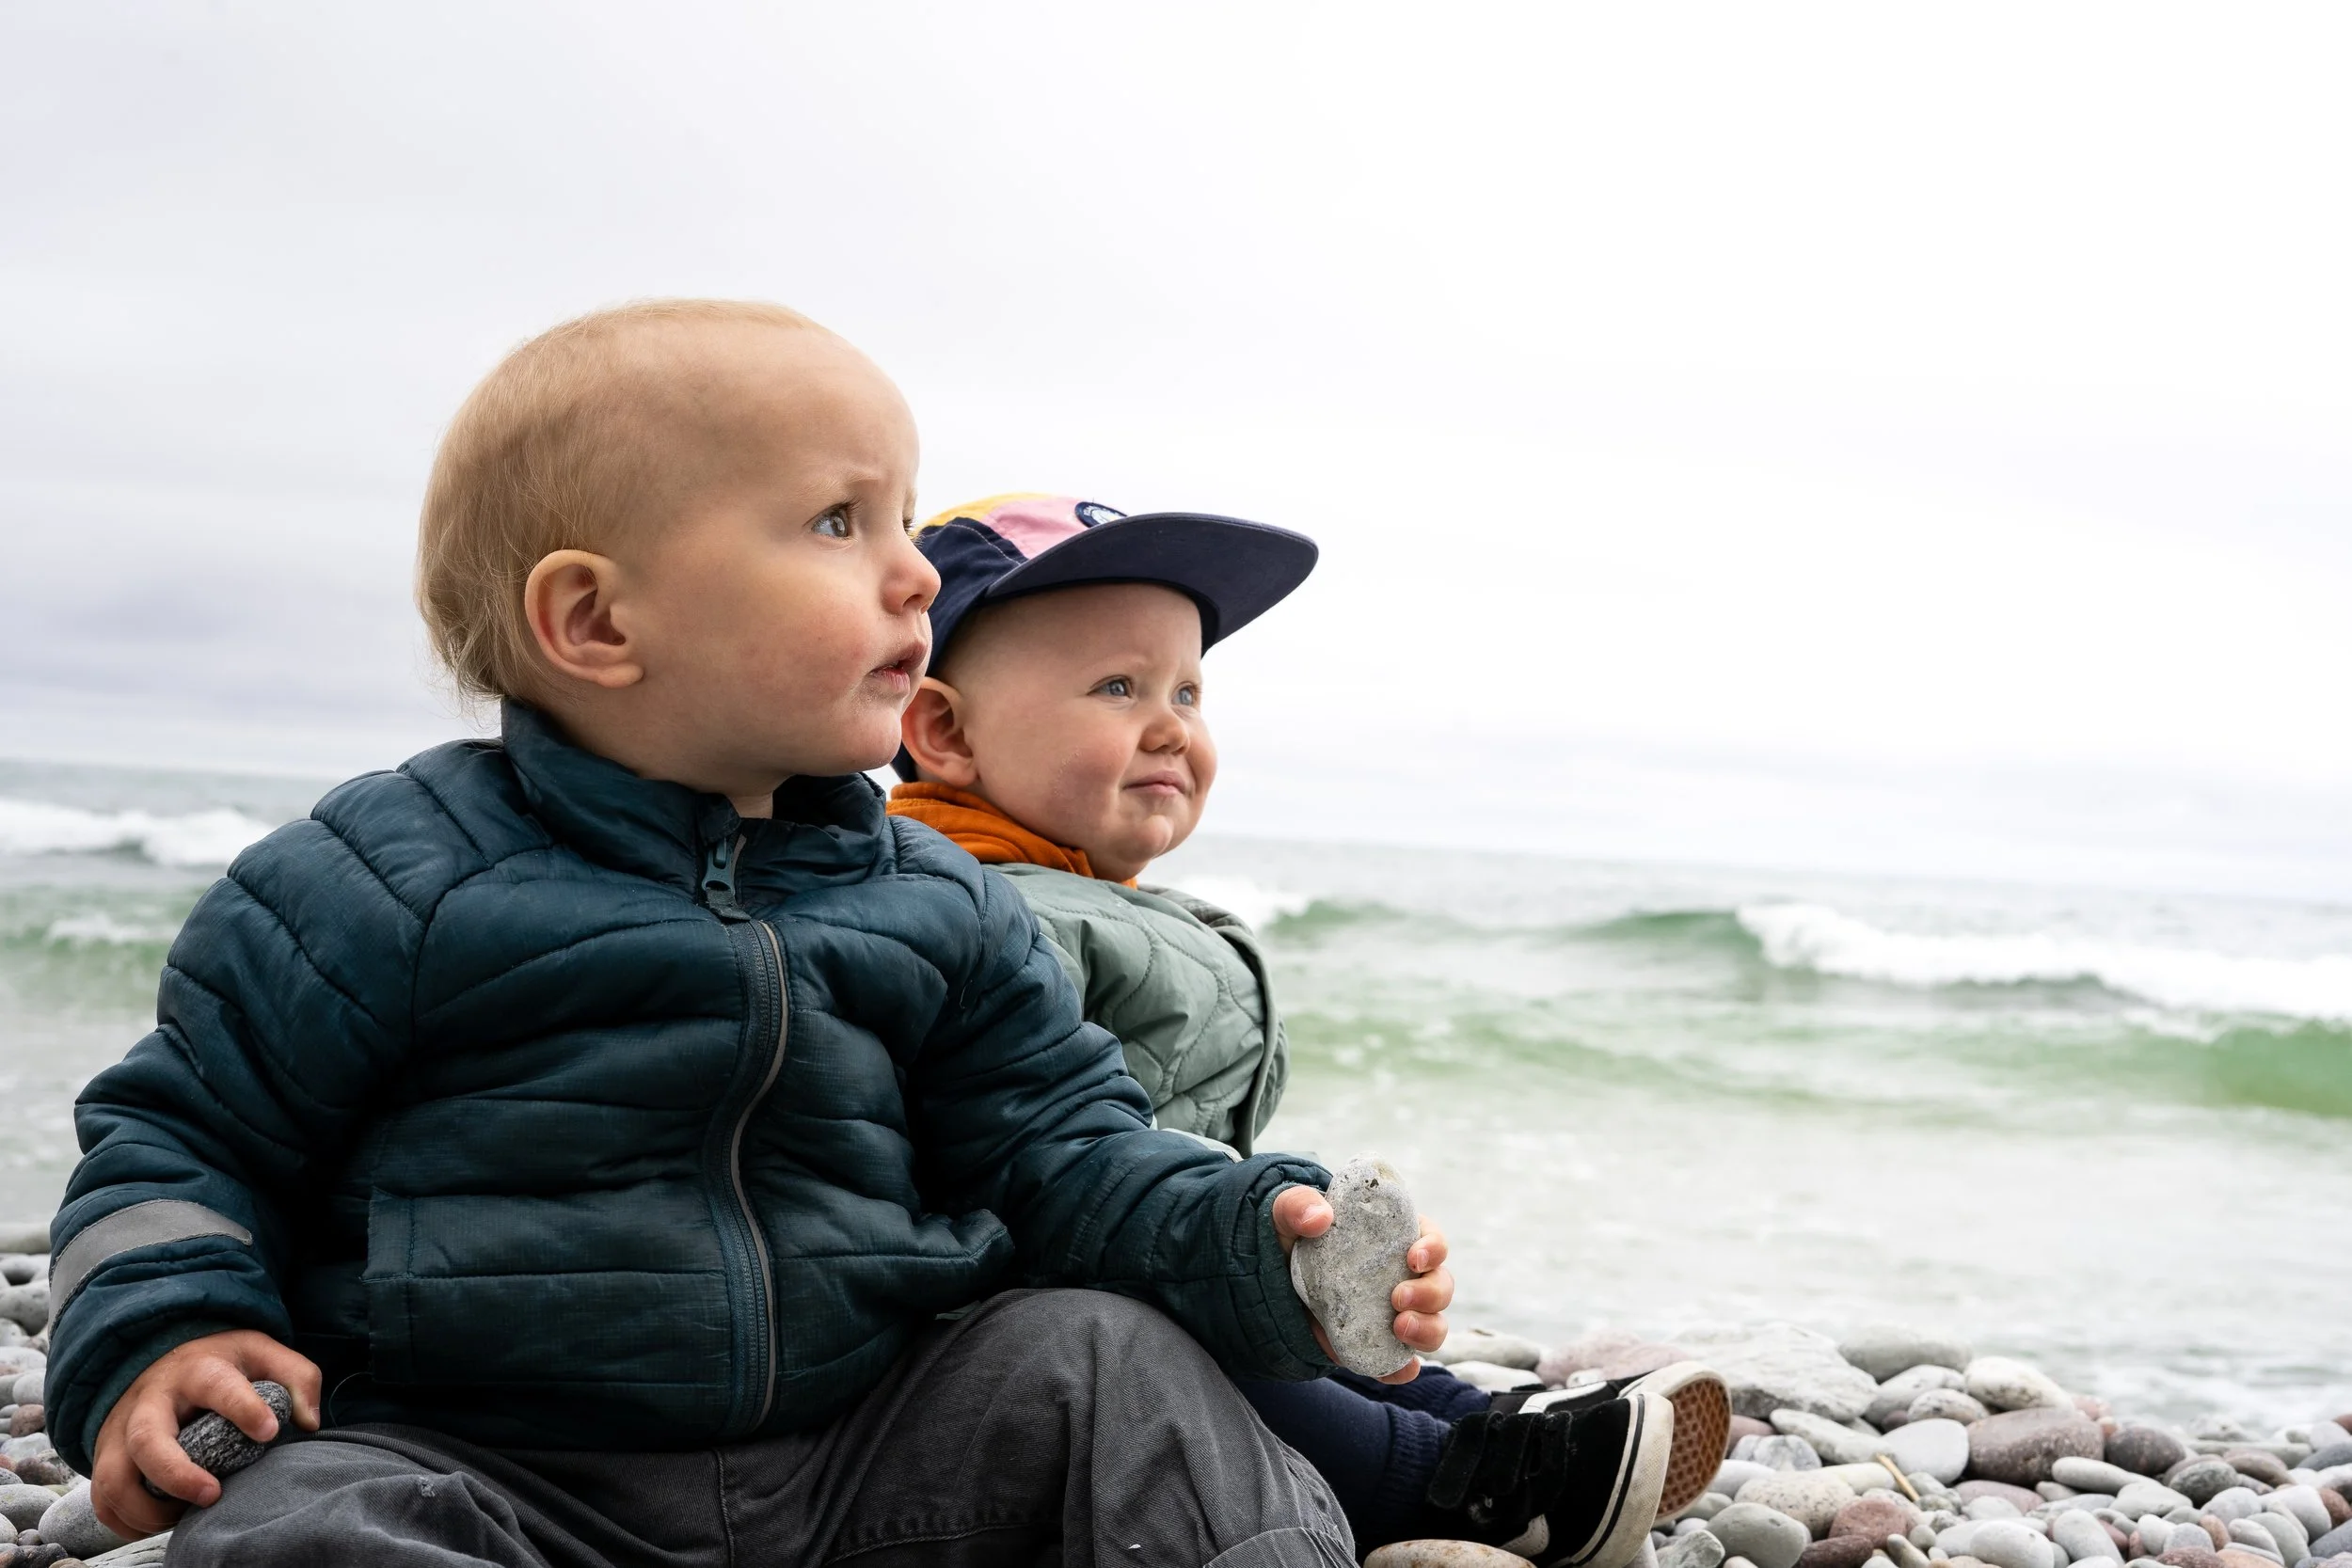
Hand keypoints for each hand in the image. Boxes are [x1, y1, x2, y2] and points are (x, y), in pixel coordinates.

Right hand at [90, 1329, 321, 1539]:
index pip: (217, 1385)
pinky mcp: (106, 1457)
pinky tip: (161, 1523)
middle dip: (176, 1475)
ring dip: (146, 1510)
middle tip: (212, 1495)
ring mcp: (121, 1431)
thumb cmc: (222, 1363)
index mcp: (197, 1370)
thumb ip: (296, 1379)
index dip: (243, 1408)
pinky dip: (125, 1522)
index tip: (270, 1432)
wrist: (163, 1357)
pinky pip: (102, 1500)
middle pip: (147, 1439)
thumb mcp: (264, 1354)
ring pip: (113, 1478)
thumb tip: (308, 1423)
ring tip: (184, 1516)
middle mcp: (152, 1400)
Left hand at [1272, 1185, 1453, 1383]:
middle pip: (1441, 1285)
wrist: (1270, 1278)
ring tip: (1400, 1328)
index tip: (1414, 1258)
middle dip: (1431, 1293)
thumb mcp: (1287, 1213)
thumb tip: (1321, 1217)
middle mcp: (1403, 1276)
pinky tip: (1399, 1369)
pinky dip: (1405, 1368)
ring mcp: (1393, 1312)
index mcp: (1394, 1238)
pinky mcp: (1376, 1343)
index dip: (1434, 1248)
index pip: (1432, 1240)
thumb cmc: (1291, 1234)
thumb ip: (1298, 1205)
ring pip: (1434, 1324)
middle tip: (1398, 1298)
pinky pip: (1402, 1362)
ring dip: (1427, 1329)